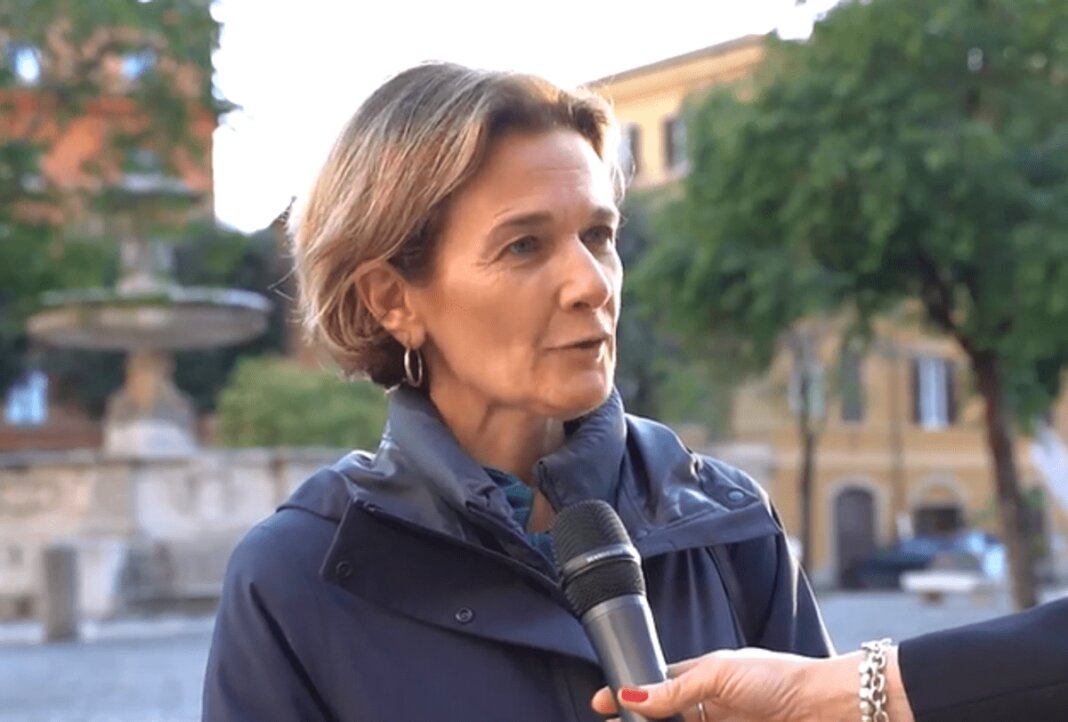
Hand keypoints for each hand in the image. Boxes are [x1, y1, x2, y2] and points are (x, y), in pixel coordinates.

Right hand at [591, 647, 856, 721]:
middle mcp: (706, 706)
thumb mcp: (719, 675)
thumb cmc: (778, 678)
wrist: (823, 707)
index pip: (655, 685)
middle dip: (636, 721)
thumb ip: (676, 689)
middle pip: (661, 716)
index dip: (629, 694)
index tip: (601, 704)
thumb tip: (633, 693)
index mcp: (701, 678)